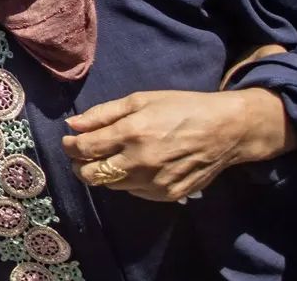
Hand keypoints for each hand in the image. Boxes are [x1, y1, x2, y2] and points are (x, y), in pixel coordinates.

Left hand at [61, 89, 296, 201]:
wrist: (227, 130)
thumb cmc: (182, 108)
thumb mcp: (141, 100)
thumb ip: (103, 113)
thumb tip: (73, 125)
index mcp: (132, 133)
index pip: (83, 149)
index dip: (70, 146)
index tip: (69, 142)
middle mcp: (140, 162)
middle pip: (92, 175)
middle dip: (79, 166)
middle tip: (82, 156)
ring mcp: (154, 182)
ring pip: (111, 186)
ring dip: (103, 174)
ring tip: (110, 158)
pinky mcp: (168, 195)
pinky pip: (134, 192)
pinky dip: (128, 181)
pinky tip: (135, 167)